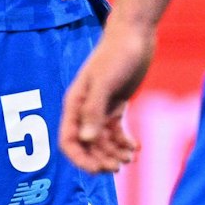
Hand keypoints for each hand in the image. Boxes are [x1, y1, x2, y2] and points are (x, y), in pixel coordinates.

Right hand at [60, 20, 152, 172]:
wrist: (135, 34)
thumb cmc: (117, 54)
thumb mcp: (105, 82)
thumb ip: (94, 110)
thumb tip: (86, 139)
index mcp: (75, 103)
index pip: (69, 140)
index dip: (80, 159)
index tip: (98, 170)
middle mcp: (85, 108)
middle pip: (86, 145)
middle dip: (100, 159)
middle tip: (119, 166)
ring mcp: (100, 107)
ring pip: (102, 141)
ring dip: (113, 153)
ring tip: (130, 157)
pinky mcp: (116, 104)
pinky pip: (115, 131)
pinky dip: (124, 142)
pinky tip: (135, 147)